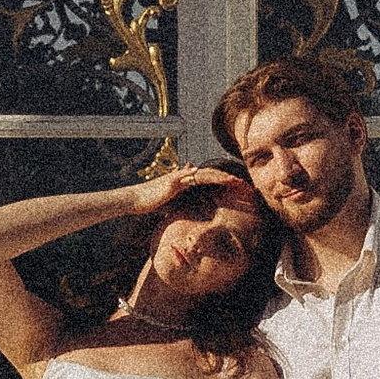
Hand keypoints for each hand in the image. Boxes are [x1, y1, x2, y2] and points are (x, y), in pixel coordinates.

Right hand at [129, 158, 252, 217]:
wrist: (136, 200)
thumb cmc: (152, 203)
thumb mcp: (171, 203)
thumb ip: (183, 201)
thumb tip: (193, 205)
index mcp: (186, 181)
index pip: (209, 179)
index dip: (223, 182)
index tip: (237, 187)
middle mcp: (184, 176)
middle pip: (210, 174)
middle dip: (227, 178)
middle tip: (243, 183)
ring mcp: (179, 177)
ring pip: (204, 174)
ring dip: (220, 177)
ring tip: (235, 180)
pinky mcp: (173, 182)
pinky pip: (190, 177)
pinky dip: (202, 176)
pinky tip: (213, 177)